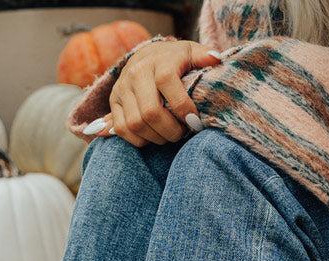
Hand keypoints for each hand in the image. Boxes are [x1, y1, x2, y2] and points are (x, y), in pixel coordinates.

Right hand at [84, 40, 220, 146]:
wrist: (147, 56)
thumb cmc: (175, 60)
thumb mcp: (191, 53)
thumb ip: (204, 57)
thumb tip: (215, 60)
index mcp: (158, 59)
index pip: (166, 81)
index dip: (182, 106)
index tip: (194, 121)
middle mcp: (136, 72)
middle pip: (150, 111)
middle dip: (170, 130)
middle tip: (182, 133)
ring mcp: (122, 88)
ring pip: (136, 124)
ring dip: (156, 137)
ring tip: (169, 135)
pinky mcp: (113, 102)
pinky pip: (122, 130)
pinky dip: (139, 140)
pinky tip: (153, 136)